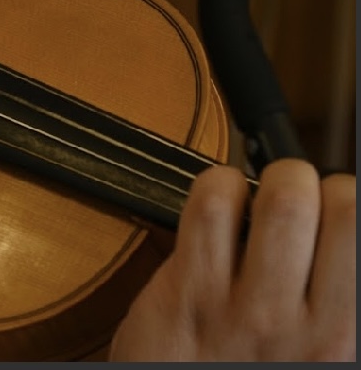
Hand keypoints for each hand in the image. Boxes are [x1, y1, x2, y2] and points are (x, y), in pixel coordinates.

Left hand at [110, 158, 354, 360]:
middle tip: (295, 200)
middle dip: (318, 185)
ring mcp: (251, 311)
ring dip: (271, 180)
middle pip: (344, 207)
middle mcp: (318, 331)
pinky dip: (216, 186)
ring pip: (284, 198)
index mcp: (351, 339)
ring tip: (257, 199)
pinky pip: (210, 207)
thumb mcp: (320, 355)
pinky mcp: (188, 295)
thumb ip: (337, 301)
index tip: (332, 214)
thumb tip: (338, 243)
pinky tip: (216, 205)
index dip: (349, 208)